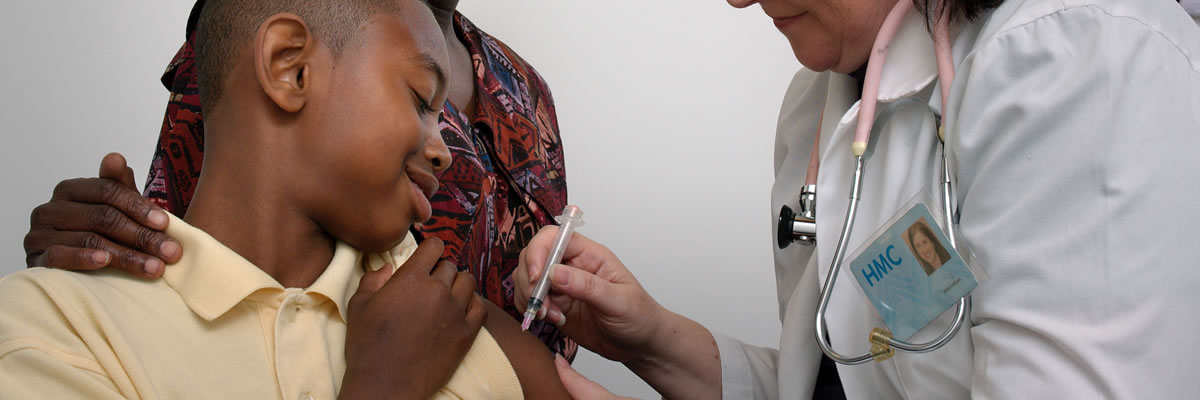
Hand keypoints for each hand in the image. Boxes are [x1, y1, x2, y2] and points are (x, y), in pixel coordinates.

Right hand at [23, 153, 179, 277]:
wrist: (77, 271)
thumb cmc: (102, 235)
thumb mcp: (115, 209)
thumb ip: (118, 185)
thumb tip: (115, 158)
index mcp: (71, 190)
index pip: (107, 191)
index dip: (138, 206)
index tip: (165, 223)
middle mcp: (51, 209)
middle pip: (102, 217)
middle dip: (141, 236)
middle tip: (170, 251)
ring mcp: (39, 234)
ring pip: (89, 239)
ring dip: (126, 255)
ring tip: (154, 267)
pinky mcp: (35, 259)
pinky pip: (59, 257)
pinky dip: (83, 258)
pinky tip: (104, 261)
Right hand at [340, 238, 486, 397]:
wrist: (387, 383)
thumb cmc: (368, 345)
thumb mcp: (359, 306)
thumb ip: (373, 279)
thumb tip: (388, 268)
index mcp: (412, 278)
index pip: (434, 247)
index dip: (432, 248)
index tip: (429, 255)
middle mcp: (438, 289)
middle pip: (450, 266)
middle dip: (441, 271)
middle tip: (431, 284)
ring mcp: (456, 311)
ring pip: (468, 283)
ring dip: (459, 284)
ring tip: (448, 294)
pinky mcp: (467, 333)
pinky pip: (480, 307)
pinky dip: (473, 303)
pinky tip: (463, 308)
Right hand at [517, 228, 722, 398]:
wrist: (640, 344)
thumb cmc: (639, 316)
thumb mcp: (619, 301)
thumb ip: (588, 286)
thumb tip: (556, 273)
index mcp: (590, 255)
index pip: (554, 237)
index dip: (539, 251)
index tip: (538, 276)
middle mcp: (572, 266)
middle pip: (534, 256)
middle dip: (530, 279)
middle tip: (541, 303)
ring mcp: (562, 285)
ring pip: (528, 278)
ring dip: (530, 297)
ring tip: (550, 316)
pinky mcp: (556, 305)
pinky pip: (530, 300)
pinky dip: (531, 310)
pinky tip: (552, 321)